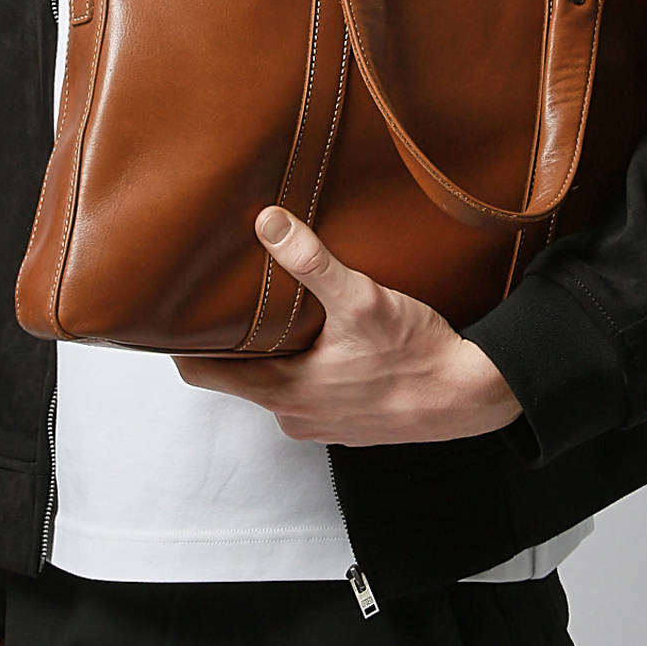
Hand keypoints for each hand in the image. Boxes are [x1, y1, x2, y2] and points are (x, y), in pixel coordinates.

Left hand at [171, 205, 523, 445]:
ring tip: (277, 311)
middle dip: (232, 342)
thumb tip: (268, 221)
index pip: (202, 374)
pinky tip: (328, 340)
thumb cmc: (419, 356)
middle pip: (239, 377)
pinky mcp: (350, 423)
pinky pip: (312, 394)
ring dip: (274, 354)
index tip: (174, 313)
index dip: (182, 344)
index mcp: (283, 391)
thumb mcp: (362, 300)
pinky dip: (309, 368)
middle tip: (225, 298)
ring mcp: (322, 424)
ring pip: (277, 385)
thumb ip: (311, 261)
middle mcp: (294, 416)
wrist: (472, 396)